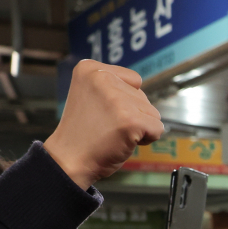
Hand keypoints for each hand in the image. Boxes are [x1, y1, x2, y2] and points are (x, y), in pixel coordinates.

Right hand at [43, 59, 163, 190]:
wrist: (69, 159)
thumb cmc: (83, 132)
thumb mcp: (92, 95)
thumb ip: (114, 87)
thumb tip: (142, 91)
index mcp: (90, 69)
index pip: (134, 80)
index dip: (127, 100)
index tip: (105, 111)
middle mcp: (103, 78)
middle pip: (144, 96)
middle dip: (133, 114)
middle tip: (107, 125)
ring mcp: (117, 99)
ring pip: (153, 112)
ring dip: (140, 126)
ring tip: (114, 133)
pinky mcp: (131, 120)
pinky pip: (158, 129)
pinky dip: (147, 139)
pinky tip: (124, 140)